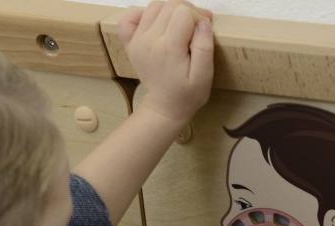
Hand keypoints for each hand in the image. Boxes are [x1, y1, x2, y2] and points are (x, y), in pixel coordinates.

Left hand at [119, 0, 214, 125]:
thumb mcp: (204, 77)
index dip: (198, 17)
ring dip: (170, 10)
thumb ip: (205, 48)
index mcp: (170, 48)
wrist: (165, 107)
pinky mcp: (130, 42)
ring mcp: (138, 39)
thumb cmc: (188, 95)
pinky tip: (156, 23)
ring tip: (181, 24)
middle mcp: (150, 39)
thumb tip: (203, 22)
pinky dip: (143, 13)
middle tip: (197, 26)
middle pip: (170, 5)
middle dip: (187, 11)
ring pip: (154, 6)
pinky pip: (130, 16)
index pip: (184, 12)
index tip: (205, 30)